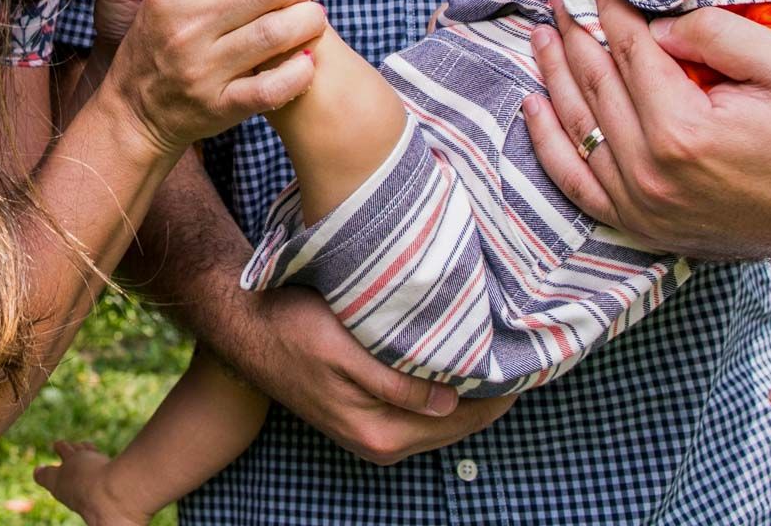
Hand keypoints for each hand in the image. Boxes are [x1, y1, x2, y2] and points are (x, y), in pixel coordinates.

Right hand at [104, 0, 346, 154]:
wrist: (133, 112)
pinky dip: (300, 72)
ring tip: (313, 19)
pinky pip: (273, 87)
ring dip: (309, 22)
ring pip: (277, 33)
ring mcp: (203, 68)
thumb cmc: (152, 42)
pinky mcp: (220, 106)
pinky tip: (305, 61)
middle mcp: (187, 25)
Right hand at [238, 287, 513, 463]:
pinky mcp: (362, 416)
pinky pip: (419, 411)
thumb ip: (396, 384)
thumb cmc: (292, 327)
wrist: (244, 326)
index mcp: (380, 432)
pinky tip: (453, 363)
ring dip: (467, 393)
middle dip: (488, 396)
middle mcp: (379, 442)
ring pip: (439, 420)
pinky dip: (443, 392)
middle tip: (521, 356)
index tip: (527, 363)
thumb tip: (450, 400)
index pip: (461, 420)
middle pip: (455, 425)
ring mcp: (370, 432)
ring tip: (496, 357)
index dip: (497, 393)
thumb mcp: (344, 352)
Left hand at [521, 0, 770, 259]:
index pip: (627, 50)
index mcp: (682, 130)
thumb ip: (716, 33)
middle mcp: (650, 172)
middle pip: (595, 83)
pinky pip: (576, 183)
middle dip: (573, 30)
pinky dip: (548, 143)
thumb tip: (655, 24)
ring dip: (552, 74)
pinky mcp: (640, 226)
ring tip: (542, 32)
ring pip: (576, 126)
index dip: (607, 6)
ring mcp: (640, 206)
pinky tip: (533, 106)